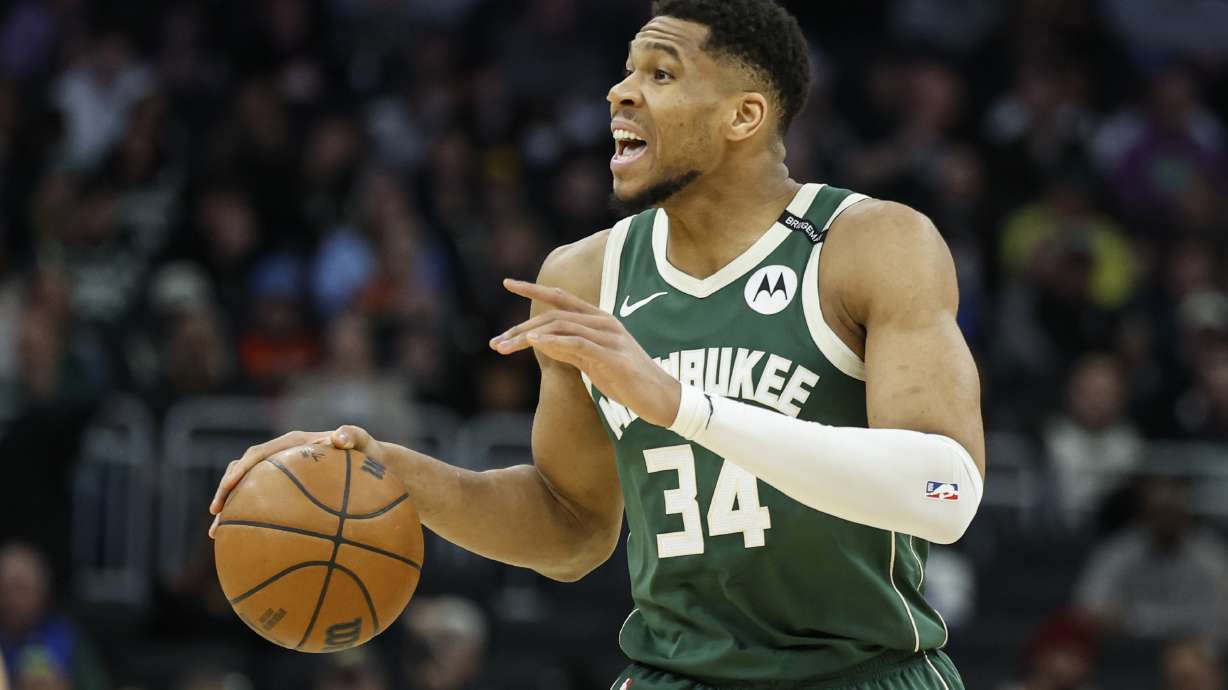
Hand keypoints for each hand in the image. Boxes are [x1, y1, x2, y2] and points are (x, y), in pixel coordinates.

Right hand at [208, 425, 381, 537]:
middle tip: (216, 515)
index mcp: (294, 444)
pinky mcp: (287, 491)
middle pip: (245, 472)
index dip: (240, 470)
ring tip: (217, 534)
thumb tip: (338, 438)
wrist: (375, 465)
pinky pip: (264, 504)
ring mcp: (284, 475)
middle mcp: (283, 457)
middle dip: (226, 491)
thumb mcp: (364, 442)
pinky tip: (245, 545)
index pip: (259, 454)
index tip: (228, 487)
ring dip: (231, 509)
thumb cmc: (369, 454)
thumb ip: (353, 436)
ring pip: (249, 490)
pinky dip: (251, 520)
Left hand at [490, 278, 680, 427]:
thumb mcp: (592, 362)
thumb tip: (539, 341)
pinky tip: (534, 342)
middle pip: (555, 314)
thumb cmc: (627, 381)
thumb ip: (568, 349)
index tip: (508, 283)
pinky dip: (554, 341)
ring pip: (562, 326)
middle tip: (497, 342)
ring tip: (505, 347)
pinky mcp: (613, 356)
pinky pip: (578, 343)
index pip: (562, 297)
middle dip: (522, 327)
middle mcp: (604, 322)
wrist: (660, 399)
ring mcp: (610, 337)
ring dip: (529, 336)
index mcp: (599, 320)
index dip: (534, 288)